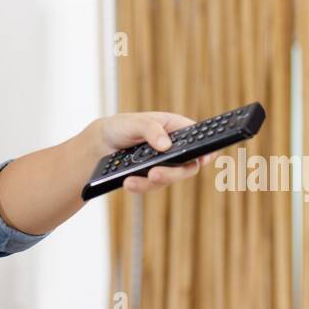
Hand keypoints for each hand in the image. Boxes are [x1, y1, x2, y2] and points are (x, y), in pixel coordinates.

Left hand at [88, 111, 215, 193]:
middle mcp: (174, 149)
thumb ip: (151, 130)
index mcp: (177, 130)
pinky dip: (139, 186)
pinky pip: (150, 186)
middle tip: (154, 173)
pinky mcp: (150, 178)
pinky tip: (127, 182)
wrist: (101, 144)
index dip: (207, 150)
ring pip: (168, 180)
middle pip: (187, 166)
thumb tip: (165, 145)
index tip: (205, 159)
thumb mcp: (135, 122)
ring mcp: (163, 165)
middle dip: (172, 173)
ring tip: (130, 181)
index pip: (199, 139)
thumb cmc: (122, 126)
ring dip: (150, 182)